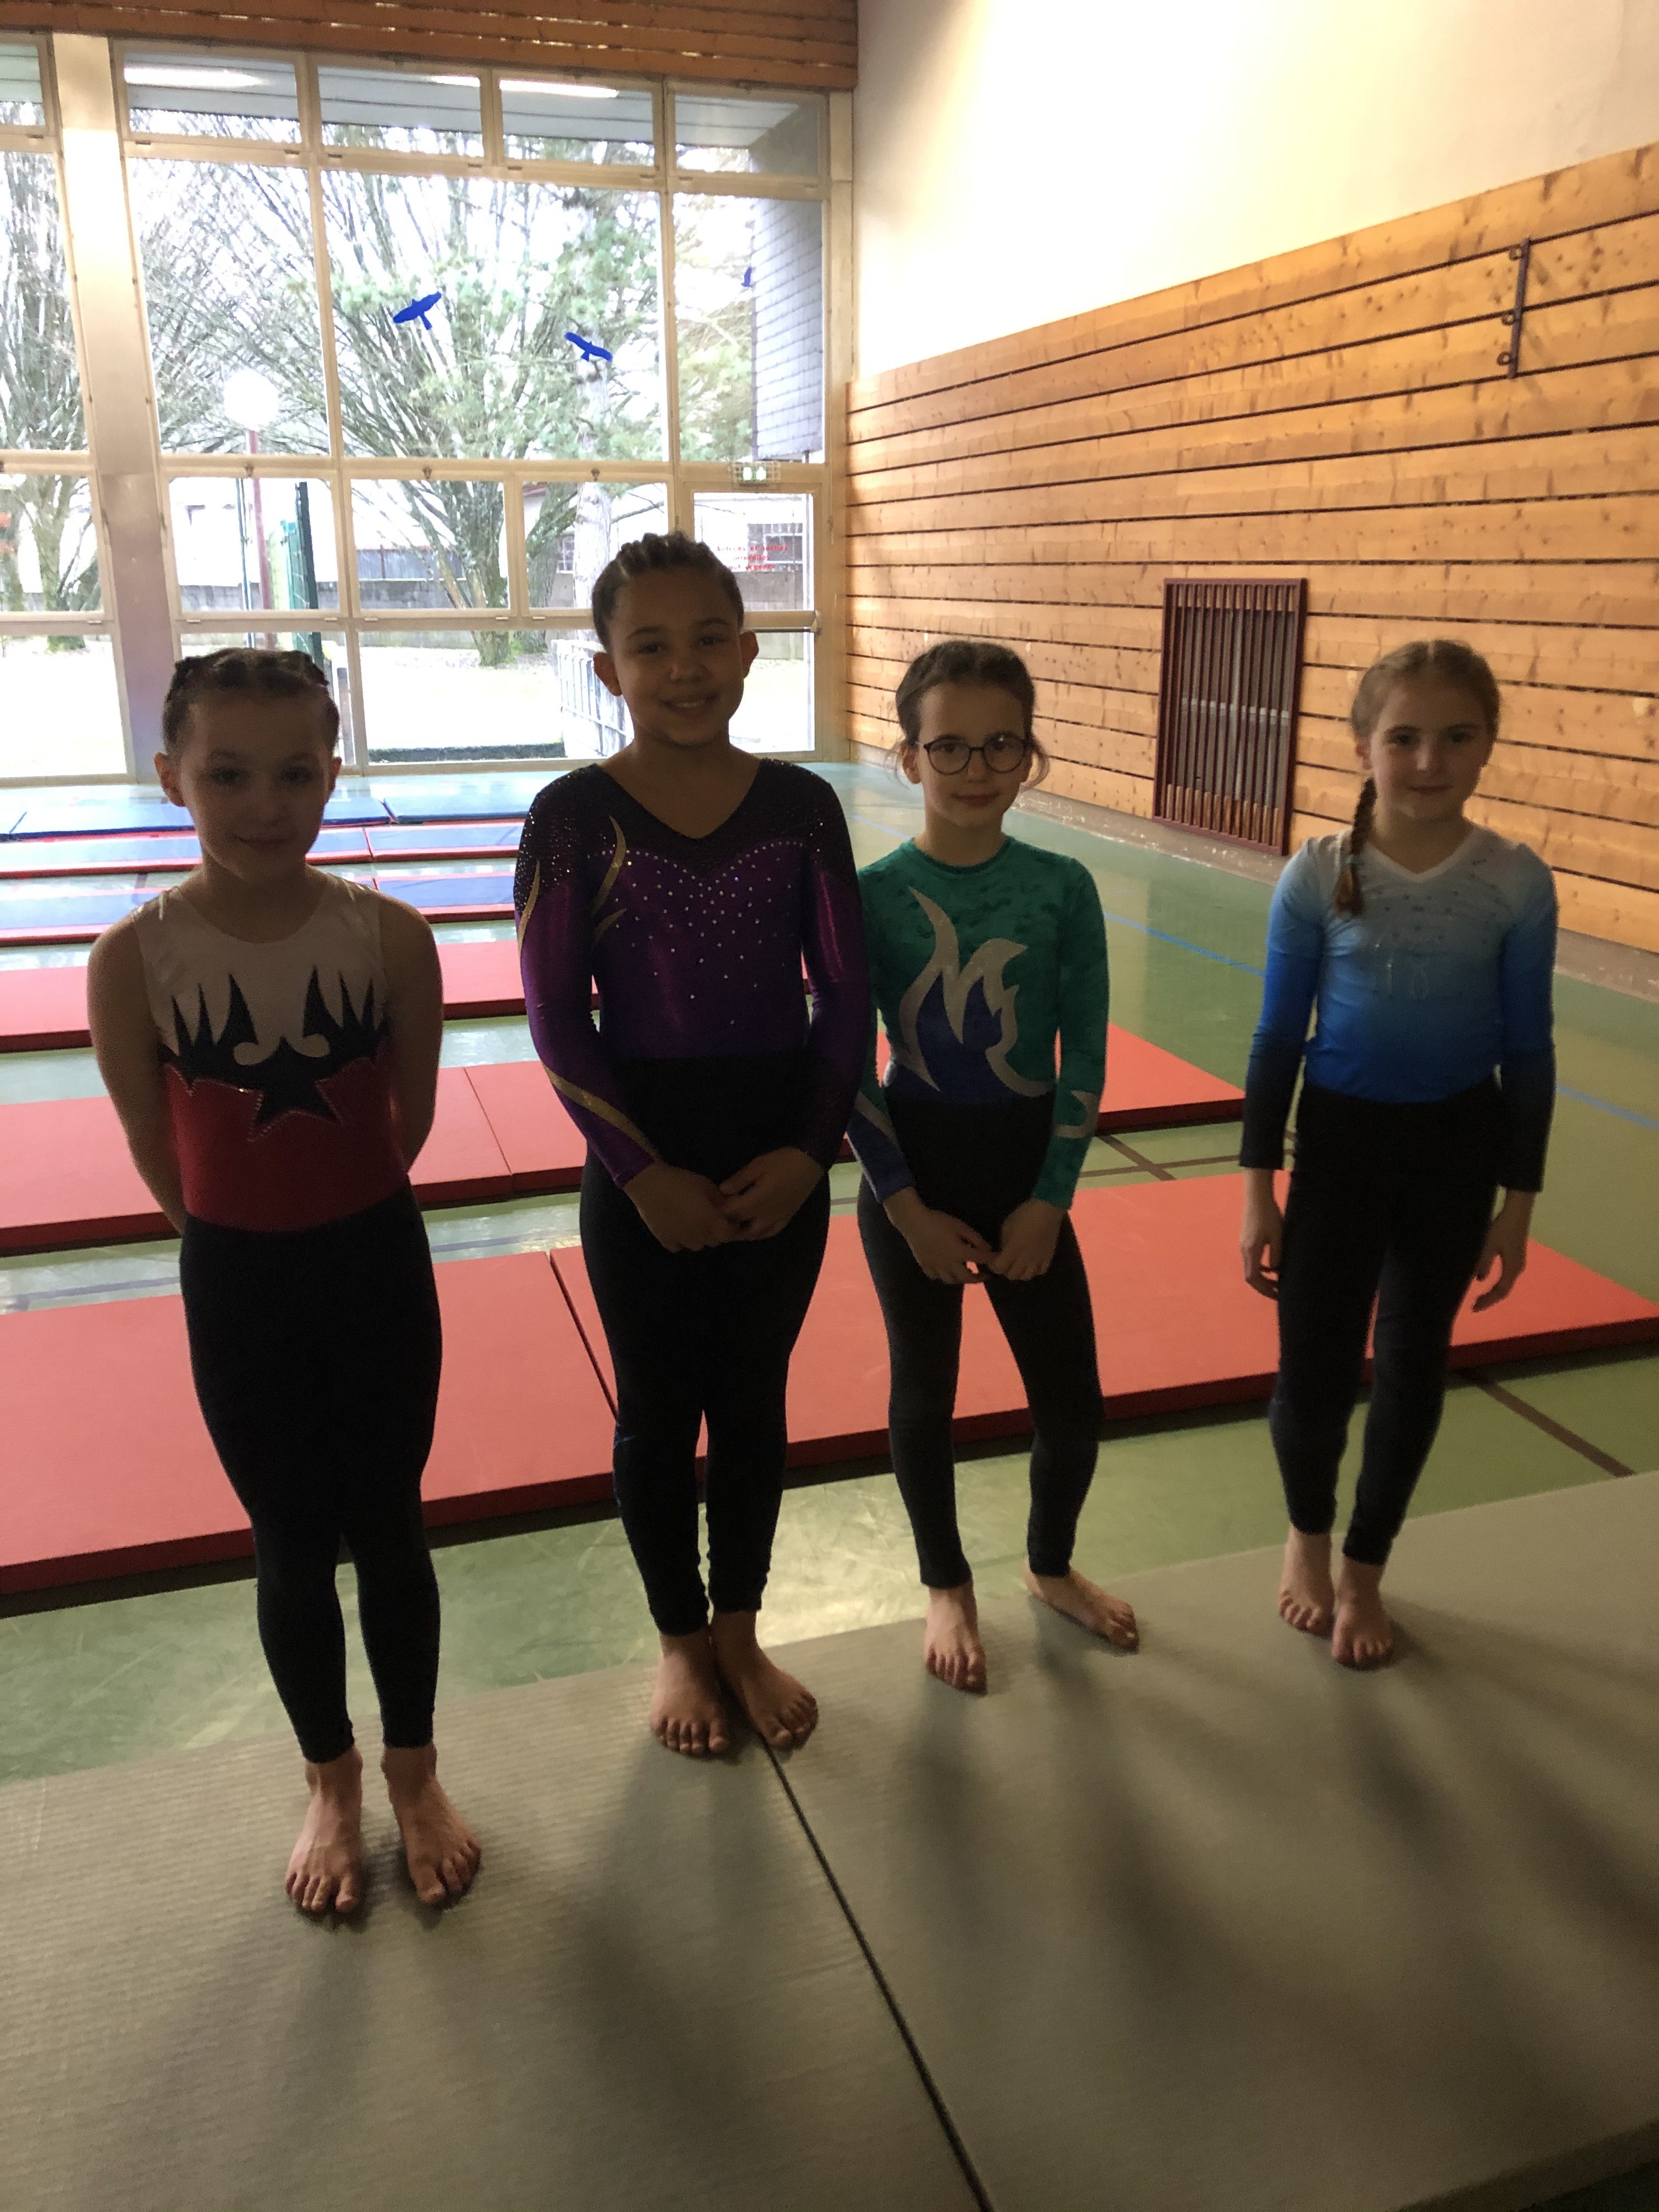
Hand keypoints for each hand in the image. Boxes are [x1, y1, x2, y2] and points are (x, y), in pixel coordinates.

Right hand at [623, 1162, 733, 1252]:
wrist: (649, 1185)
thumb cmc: (681, 1182)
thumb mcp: (706, 1185)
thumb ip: (721, 1200)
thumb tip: (730, 1208)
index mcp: (711, 1222)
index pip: (730, 1234)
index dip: (732, 1227)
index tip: (729, 1217)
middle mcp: (699, 1236)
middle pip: (715, 1241)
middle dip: (717, 1231)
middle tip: (711, 1217)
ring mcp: (682, 1241)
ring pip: (698, 1245)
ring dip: (700, 1236)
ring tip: (694, 1222)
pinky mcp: (666, 1242)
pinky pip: (679, 1246)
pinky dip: (681, 1240)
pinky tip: (678, 1227)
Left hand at [719, 1147, 822, 1240]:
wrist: (810, 1163)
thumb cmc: (782, 1162)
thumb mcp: (757, 1165)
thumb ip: (739, 1180)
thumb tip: (722, 1190)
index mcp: (756, 1201)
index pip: (732, 1212)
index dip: (721, 1209)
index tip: (713, 1203)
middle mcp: (765, 1215)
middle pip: (741, 1226)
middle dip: (729, 1222)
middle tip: (722, 1213)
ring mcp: (777, 1219)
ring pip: (755, 1234)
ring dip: (743, 1231)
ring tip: (736, 1222)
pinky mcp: (787, 1218)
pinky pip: (771, 1232)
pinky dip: (760, 1233)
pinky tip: (755, 1228)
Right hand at [886, 1188, 993, 1284]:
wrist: (914, 1222)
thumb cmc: (939, 1221)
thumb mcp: (961, 1226)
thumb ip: (975, 1239)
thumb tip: (988, 1249)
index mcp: (960, 1253)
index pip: (980, 1260)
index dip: (991, 1260)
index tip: (998, 1261)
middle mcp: (949, 1265)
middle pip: (966, 1278)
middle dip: (978, 1279)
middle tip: (985, 1275)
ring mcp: (936, 1267)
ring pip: (951, 1280)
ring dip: (961, 1279)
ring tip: (965, 1274)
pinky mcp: (925, 1266)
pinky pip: (935, 1277)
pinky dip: (943, 1276)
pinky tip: (945, 1271)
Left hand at [984, 1197, 1063, 1281]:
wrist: (1047, 1209)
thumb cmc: (1024, 1215)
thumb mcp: (1007, 1226)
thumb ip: (1003, 1242)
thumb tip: (1003, 1251)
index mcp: (1013, 1250)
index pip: (999, 1268)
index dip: (993, 1266)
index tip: (992, 1260)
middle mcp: (1025, 1259)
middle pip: (1012, 1275)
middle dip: (1005, 1271)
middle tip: (1004, 1262)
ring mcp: (1038, 1259)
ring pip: (1027, 1276)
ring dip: (1019, 1273)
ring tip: (1017, 1265)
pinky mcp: (1049, 1257)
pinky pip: (1041, 1271)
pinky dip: (1034, 1271)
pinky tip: (1031, 1264)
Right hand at [1240, 1172, 1283, 1298]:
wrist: (1256, 1197)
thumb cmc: (1268, 1215)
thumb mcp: (1277, 1236)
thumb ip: (1276, 1255)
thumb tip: (1276, 1271)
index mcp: (1250, 1251)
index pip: (1253, 1278)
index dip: (1264, 1289)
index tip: (1276, 1295)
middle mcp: (1244, 1250)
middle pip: (1249, 1276)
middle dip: (1263, 1287)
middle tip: (1277, 1293)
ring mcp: (1243, 1245)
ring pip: (1250, 1268)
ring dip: (1262, 1278)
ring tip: (1276, 1282)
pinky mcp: (1246, 1240)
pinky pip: (1251, 1260)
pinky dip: (1260, 1268)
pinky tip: (1271, 1267)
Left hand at [1471, 1192, 1532, 1310]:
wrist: (1517, 1211)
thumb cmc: (1502, 1228)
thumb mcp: (1488, 1246)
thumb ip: (1483, 1263)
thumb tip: (1479, 1279)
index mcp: (1512, 1268)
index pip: (1500, 1291)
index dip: (1488, 1301)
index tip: (1474, 1308)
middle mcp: (1518, 1268)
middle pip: (1504, 1290)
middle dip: (1489, 1299)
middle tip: (1474, 1306)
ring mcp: (1518, 1262)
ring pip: (1506, 1283)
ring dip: (1493, 1292)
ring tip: (1479, 1297)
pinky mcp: (1516, 1256)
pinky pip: (1506, 1276)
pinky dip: (1496, 1283)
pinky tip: (1486, 1281)